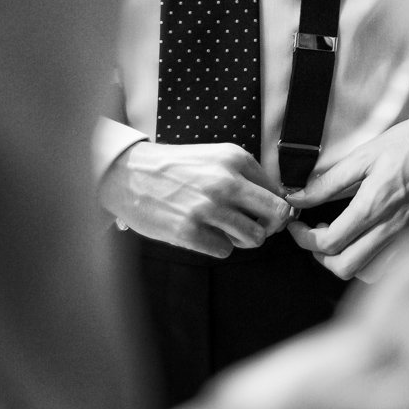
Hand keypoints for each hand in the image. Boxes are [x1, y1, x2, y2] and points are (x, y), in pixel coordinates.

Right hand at [99, 141, 292, 257]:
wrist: (128, 175)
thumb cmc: (174, 168)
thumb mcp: (214, 158)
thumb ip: (245, 175)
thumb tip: (280, 201)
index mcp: (235, 159)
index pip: (278, 192)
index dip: (276, 208)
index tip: (265, 214)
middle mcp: (226, 182)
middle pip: (276, 214)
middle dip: (271, 226)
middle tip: (256, 227)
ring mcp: (208, 208)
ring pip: (254, 237)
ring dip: (243, 239)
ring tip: (226, 231)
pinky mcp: (189, 232)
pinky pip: (225, 250)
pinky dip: (218, 247)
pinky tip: (203, 234)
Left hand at [286, 112, 408, 280]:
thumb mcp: (364, 155)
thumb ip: (328, 182)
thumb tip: (297, 197)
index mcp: (374, 205)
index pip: (328, 243)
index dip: (304, 239)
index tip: (298, 226)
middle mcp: (393, 228)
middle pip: (345, 267)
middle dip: (321, 256)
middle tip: (316, 237)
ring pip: (369, 273)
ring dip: (348, 262)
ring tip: (343, 241)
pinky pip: (393, 267)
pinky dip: (374, 264)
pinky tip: (369, 243)